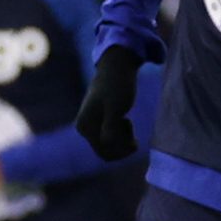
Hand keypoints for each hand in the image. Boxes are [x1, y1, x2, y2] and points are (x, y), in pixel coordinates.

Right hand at [74, 45, 141, 160]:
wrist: (117, 67)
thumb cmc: (118, 86)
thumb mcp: (117, 107)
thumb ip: (111, 127)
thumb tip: (106, 144)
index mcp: (85, 127)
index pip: (105, 153)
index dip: (122, 151)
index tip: (135, 140)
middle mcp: (84, 128)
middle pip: (106, 152)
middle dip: (122, 146)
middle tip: (132, 128)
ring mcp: (90, 125)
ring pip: (109, 146)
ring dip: (122, 140)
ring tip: (127, 121)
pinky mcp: (98, 122)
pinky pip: (110, 138)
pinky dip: (121, 134)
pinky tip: (125, 120)